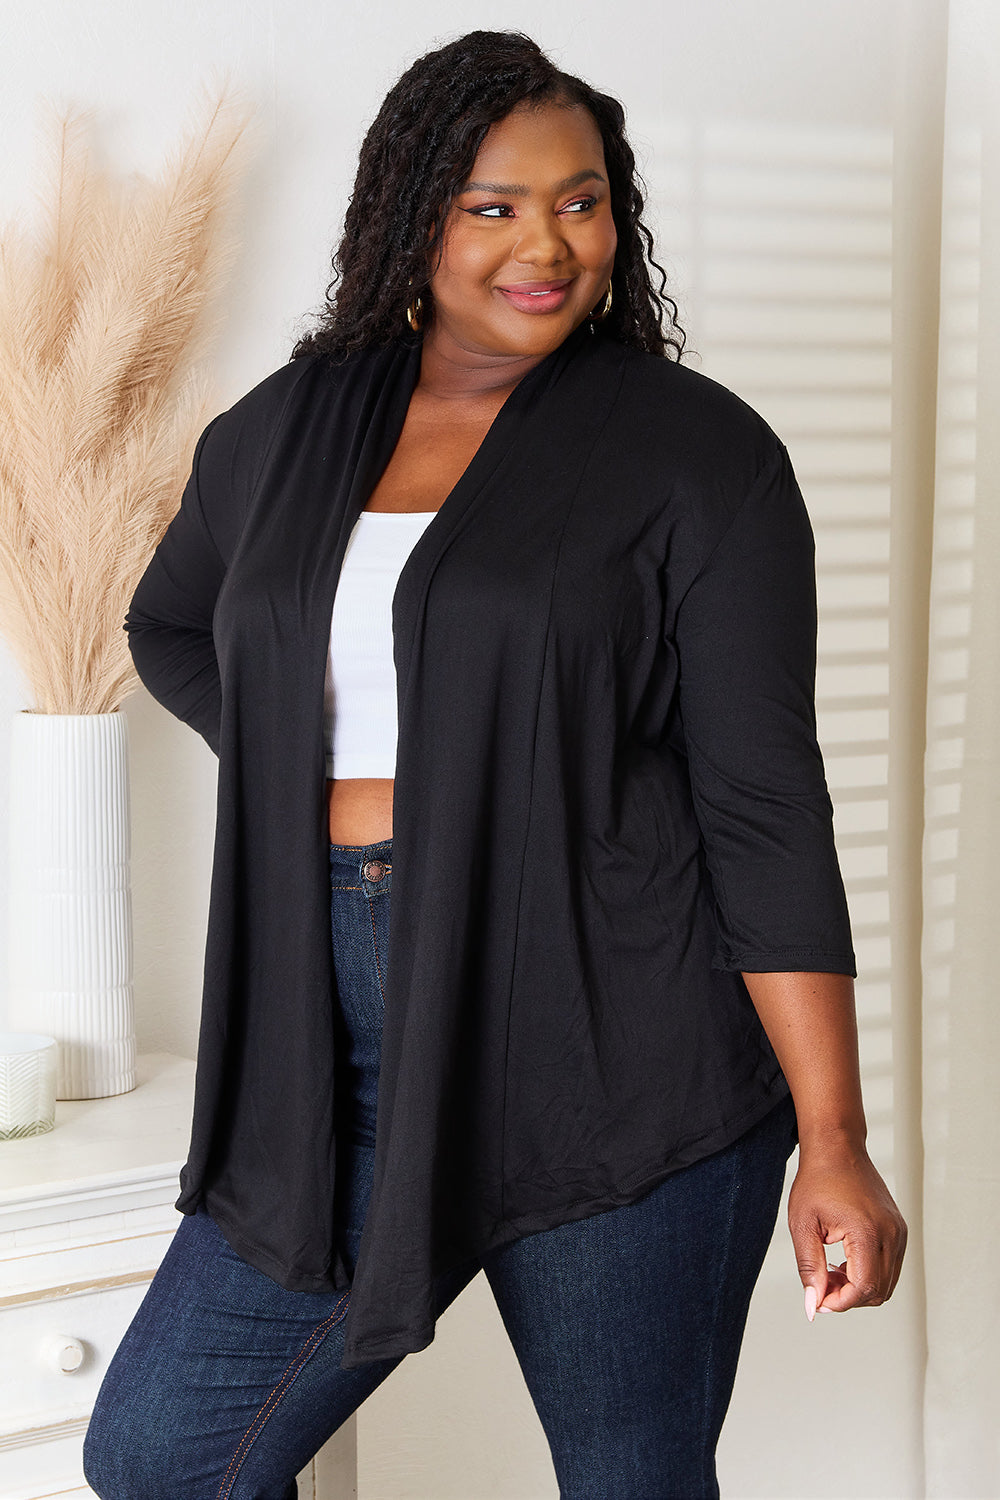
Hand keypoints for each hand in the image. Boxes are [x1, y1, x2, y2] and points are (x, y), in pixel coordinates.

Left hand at [788, 1140, 906, 1317]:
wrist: (837, 1149)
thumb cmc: (817, 1180)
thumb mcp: (803, 1225)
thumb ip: (810, 1268)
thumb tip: (813, 1305)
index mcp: (868, 1232)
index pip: (864, 1288)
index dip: (840, 1302)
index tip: (818, 1298)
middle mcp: (891, 1234)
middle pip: (879, 1292)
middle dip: (849, 1297)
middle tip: (821, 1282)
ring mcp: (899, 1232)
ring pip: (887, 1283)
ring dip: (859, 1287)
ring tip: (830, 1269)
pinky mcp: (899, 1230)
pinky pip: (890, 1267)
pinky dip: (869, 1273)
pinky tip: (844, 1260)